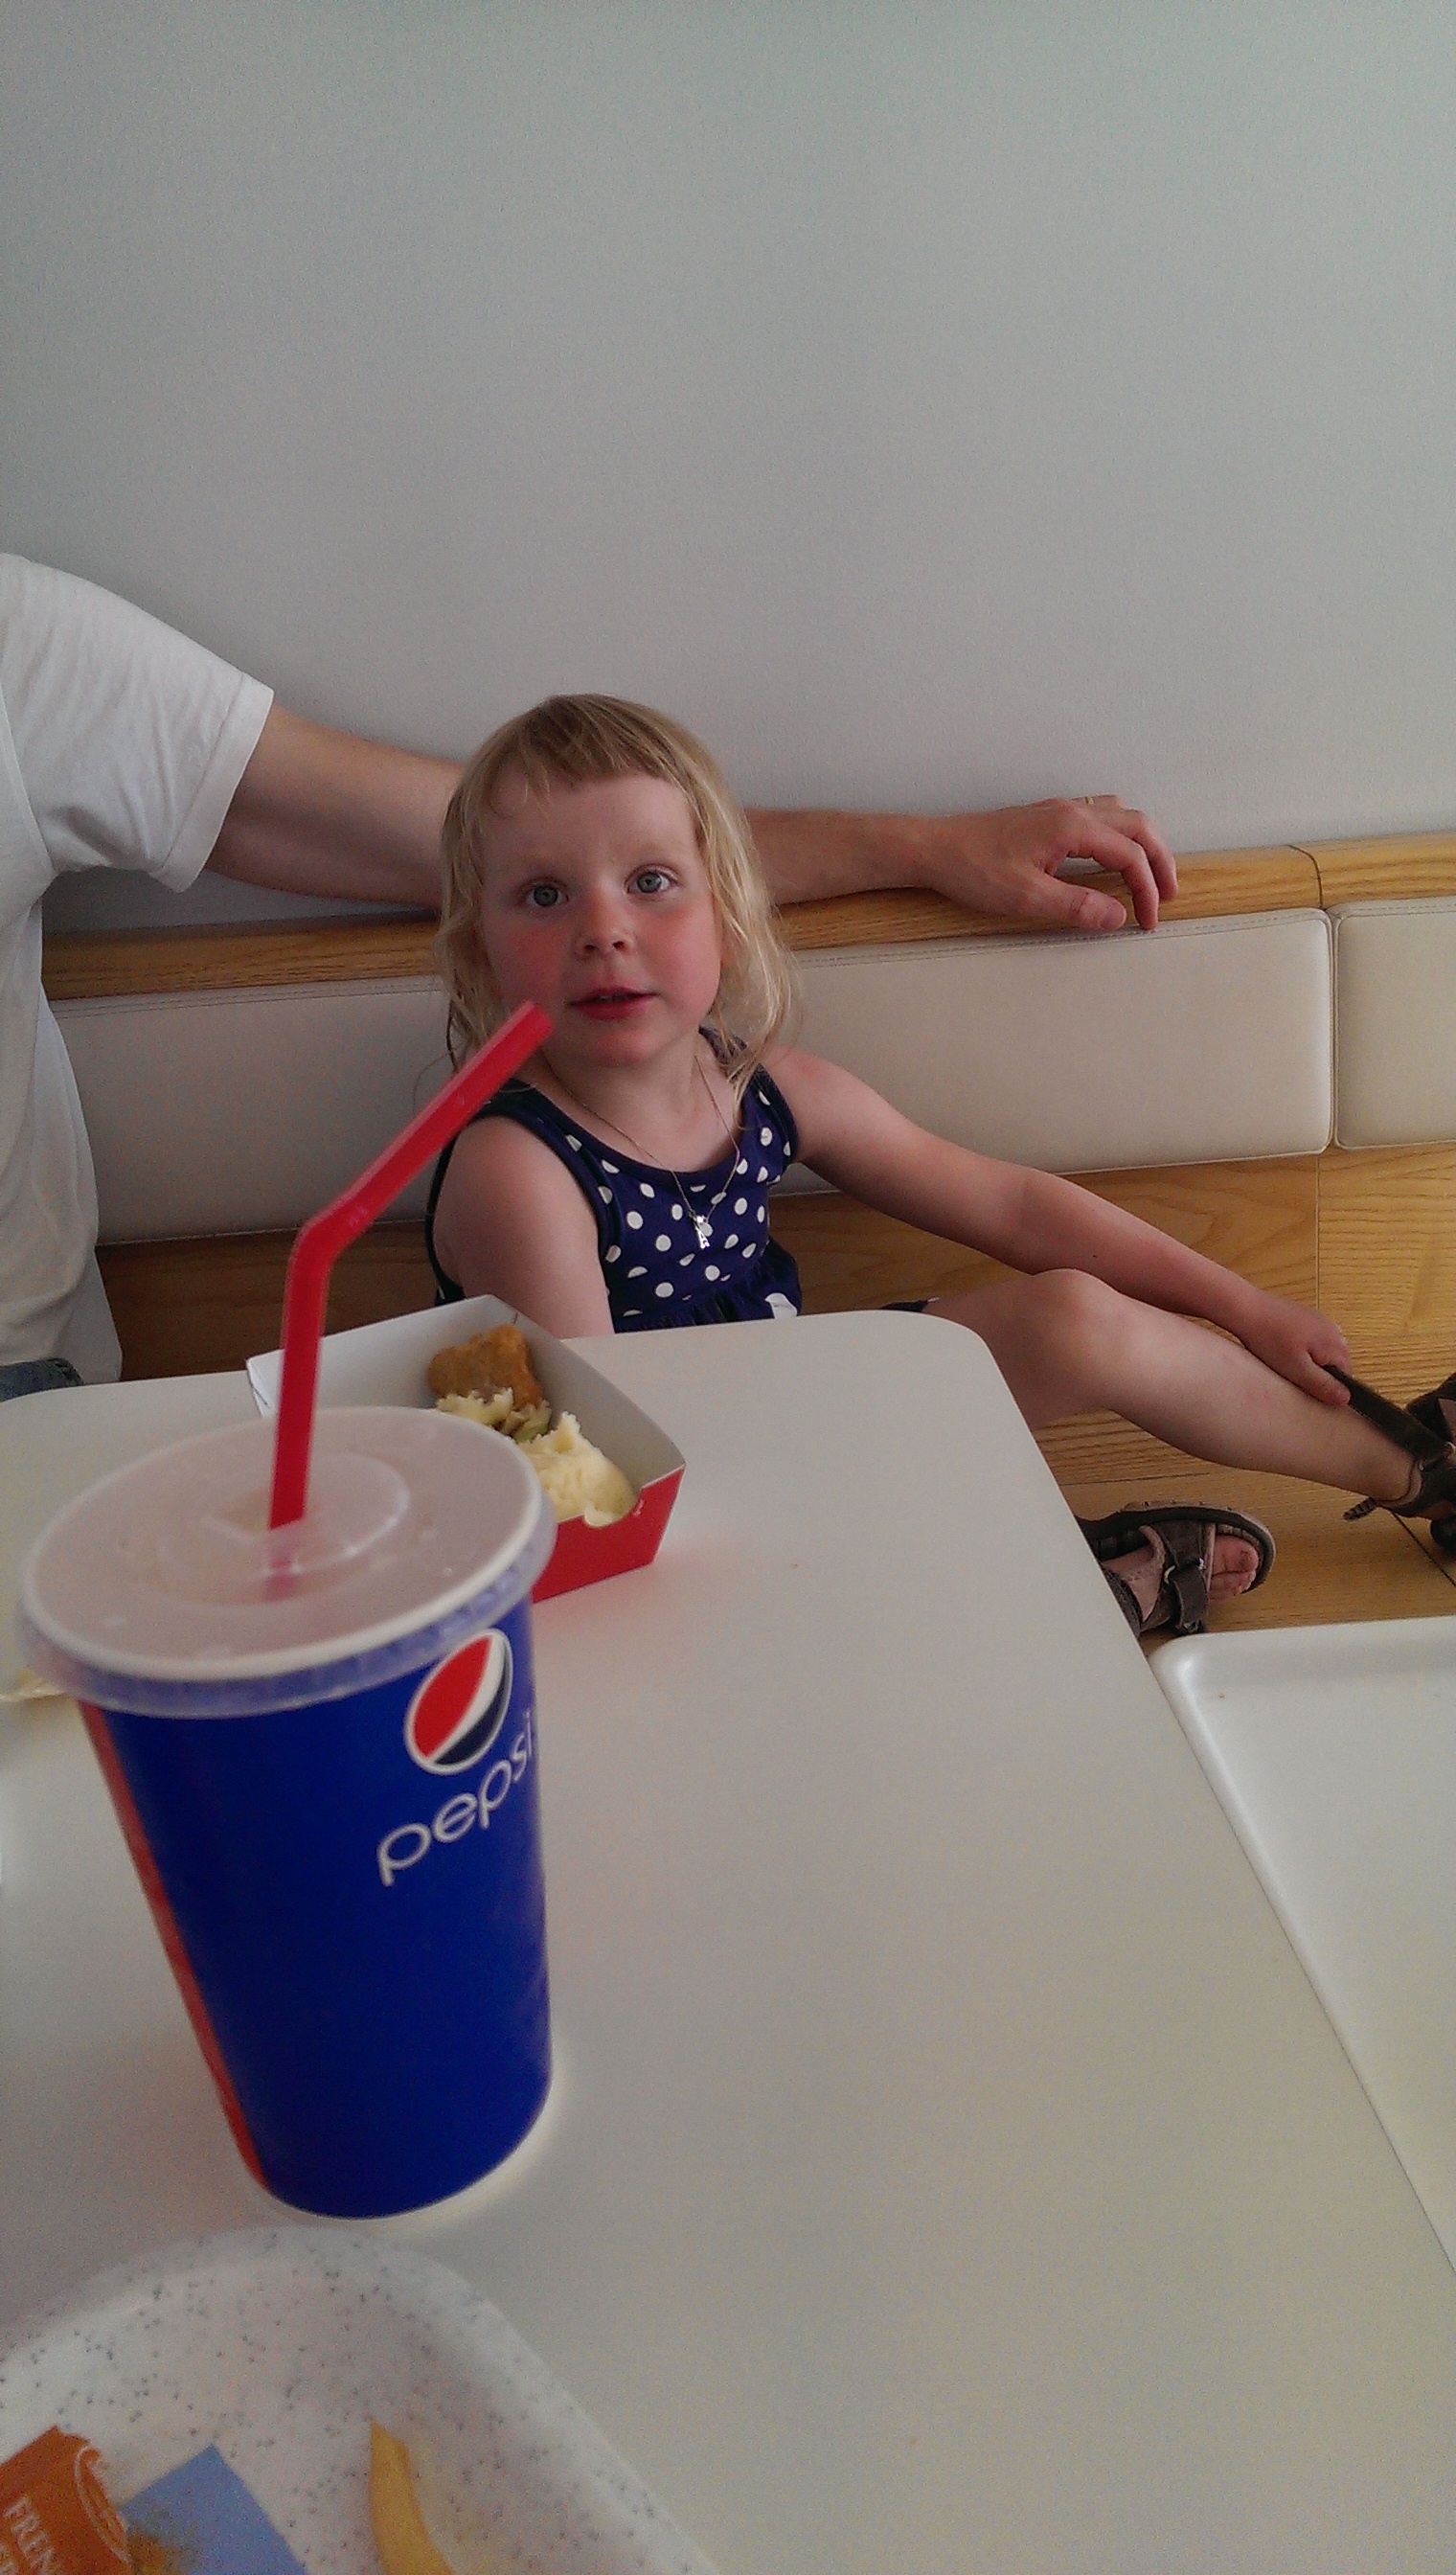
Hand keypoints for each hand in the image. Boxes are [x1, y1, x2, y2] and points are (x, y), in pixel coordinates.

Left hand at [918, 797, 1177, 932]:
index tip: (1146, 921)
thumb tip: (1117, 917)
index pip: (1130, 855)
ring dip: (1143, 843)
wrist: (935, 848)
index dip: (1147, 890)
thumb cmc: (973, 869)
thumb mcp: (1026, 897)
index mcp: (1072, 827)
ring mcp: (1060, 810)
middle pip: (1138, 826)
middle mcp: (1072, 811)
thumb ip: (1076, 906)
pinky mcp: (1048, 816)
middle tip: (1168, 895)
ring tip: (1151, 875)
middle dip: (1160, 860)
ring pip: (1122, 816)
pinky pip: (1102, 815)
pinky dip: (1122, 834)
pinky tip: (1114, 855)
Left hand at [1237, 1292, 1352, 1404]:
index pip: (1346, 1375)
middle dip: (1317, 1371)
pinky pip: (1311, 1339)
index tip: (1306, 1385)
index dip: (1327, 1385)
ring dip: (1308, 1359)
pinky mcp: (1306, 1315)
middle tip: (1293, 1372)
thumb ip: (1324, 1386)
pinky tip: (1282, 1346)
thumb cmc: (1270, 1340)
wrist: (1247, 1309)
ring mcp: (1321, 1320)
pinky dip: (1300, 1346)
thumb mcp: (1298, 1371)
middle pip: (1335, 1362)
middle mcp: (1334, 1329)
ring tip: (1285, 1358)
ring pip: (1322, 1351)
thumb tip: (1346, 1398)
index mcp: (1336, 1344)